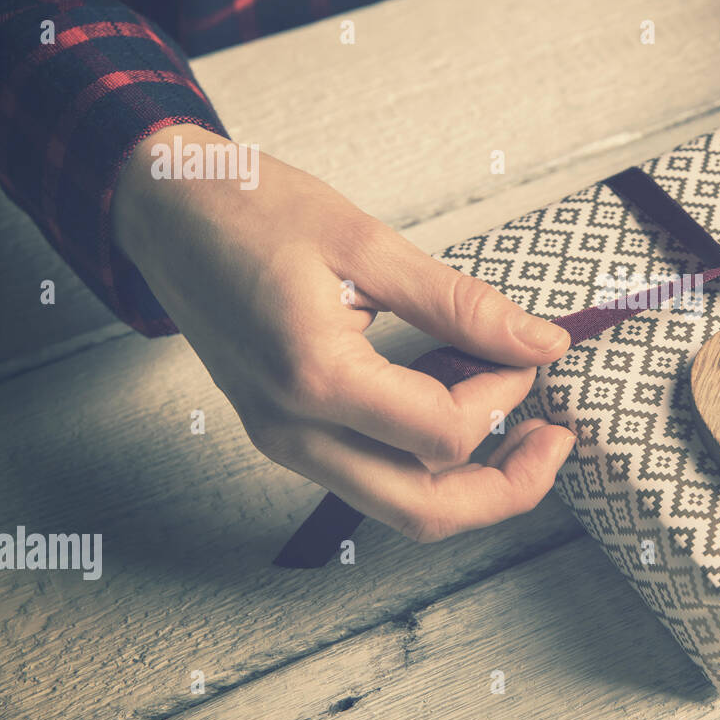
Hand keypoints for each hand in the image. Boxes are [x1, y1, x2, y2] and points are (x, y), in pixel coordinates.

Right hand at [112, 124, 575, 542]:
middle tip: (554, 439)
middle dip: (507, 487)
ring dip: (469, 477)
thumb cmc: (252, 209)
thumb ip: (461, 303)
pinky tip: (456, 397)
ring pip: (400, 506)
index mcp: (313, 378)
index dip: (504, 396)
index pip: (443, 436)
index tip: (524, 350)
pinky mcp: (286, 432)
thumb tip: (542, 343)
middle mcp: (294, 430)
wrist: (165, 208)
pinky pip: (372, 474)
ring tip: (511, 412)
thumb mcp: (368, 244)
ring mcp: (284, 440)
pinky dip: (427, 455)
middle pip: (425, 512)